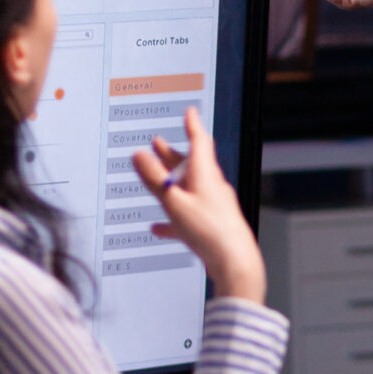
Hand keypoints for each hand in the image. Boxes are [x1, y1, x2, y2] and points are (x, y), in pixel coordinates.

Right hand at [132, 106, 265, 301]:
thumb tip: (138, 154)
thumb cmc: (209, 231)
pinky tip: (158, 228)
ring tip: (156, 178)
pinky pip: (188, 216)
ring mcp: (214, 207)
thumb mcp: (174, 202)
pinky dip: (173, 217)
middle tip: (157, 143)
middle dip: (173, 154)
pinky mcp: (212, 226)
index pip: (199, 142)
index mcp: (206, 175)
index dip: (192, 125)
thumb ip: (154, 179)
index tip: (190, 111)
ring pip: (189, 189)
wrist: (234, 261)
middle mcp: (212, 188)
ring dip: (172, 182)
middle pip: (191, 165)